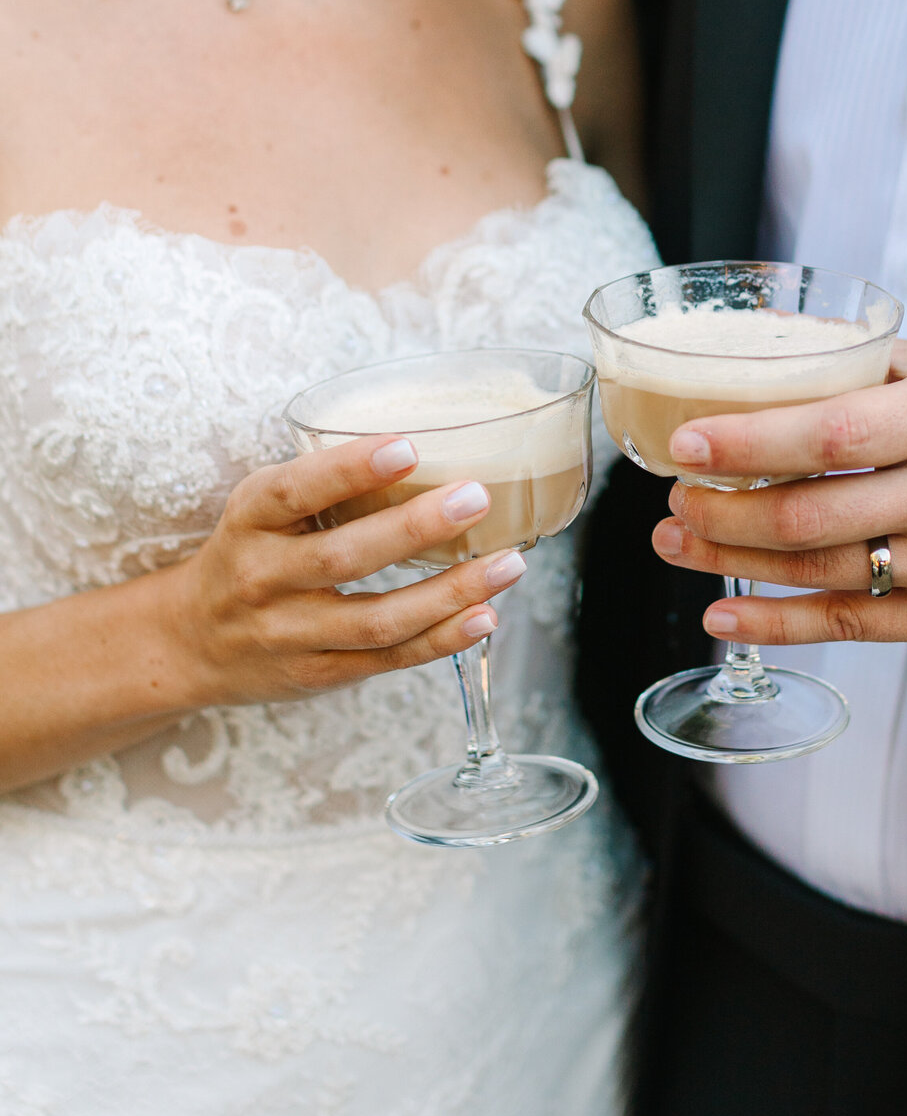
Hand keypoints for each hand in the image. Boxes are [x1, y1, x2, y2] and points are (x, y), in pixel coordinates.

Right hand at [167, 436, 525, 706]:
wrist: (190, 641)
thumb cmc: (249, 553)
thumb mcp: (261, 509)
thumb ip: (322, 486)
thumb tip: (429, 443)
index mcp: (250, 521)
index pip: (293, 491)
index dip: (349, 470)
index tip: (406, 447)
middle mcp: (264, 578)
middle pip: (344, 557)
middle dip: (415, 528)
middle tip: (476, 497)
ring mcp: (290, 633)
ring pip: (376, 619)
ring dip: (449, 592)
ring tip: (507, 564)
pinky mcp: (317, 672)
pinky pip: (387, 658)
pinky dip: (441, 639)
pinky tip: (484, 615)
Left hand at [649, 341, 906, 648]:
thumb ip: (875, 366)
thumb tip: (781, 352)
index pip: (831, 431)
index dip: (749, 443)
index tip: (688, 445)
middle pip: (811, 511)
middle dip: (722, 510)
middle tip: (672, 499)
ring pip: (820, 571)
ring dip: (733, 562)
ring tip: (679, 543)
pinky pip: (852, 627)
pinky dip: (779, 625)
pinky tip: (726, 617)